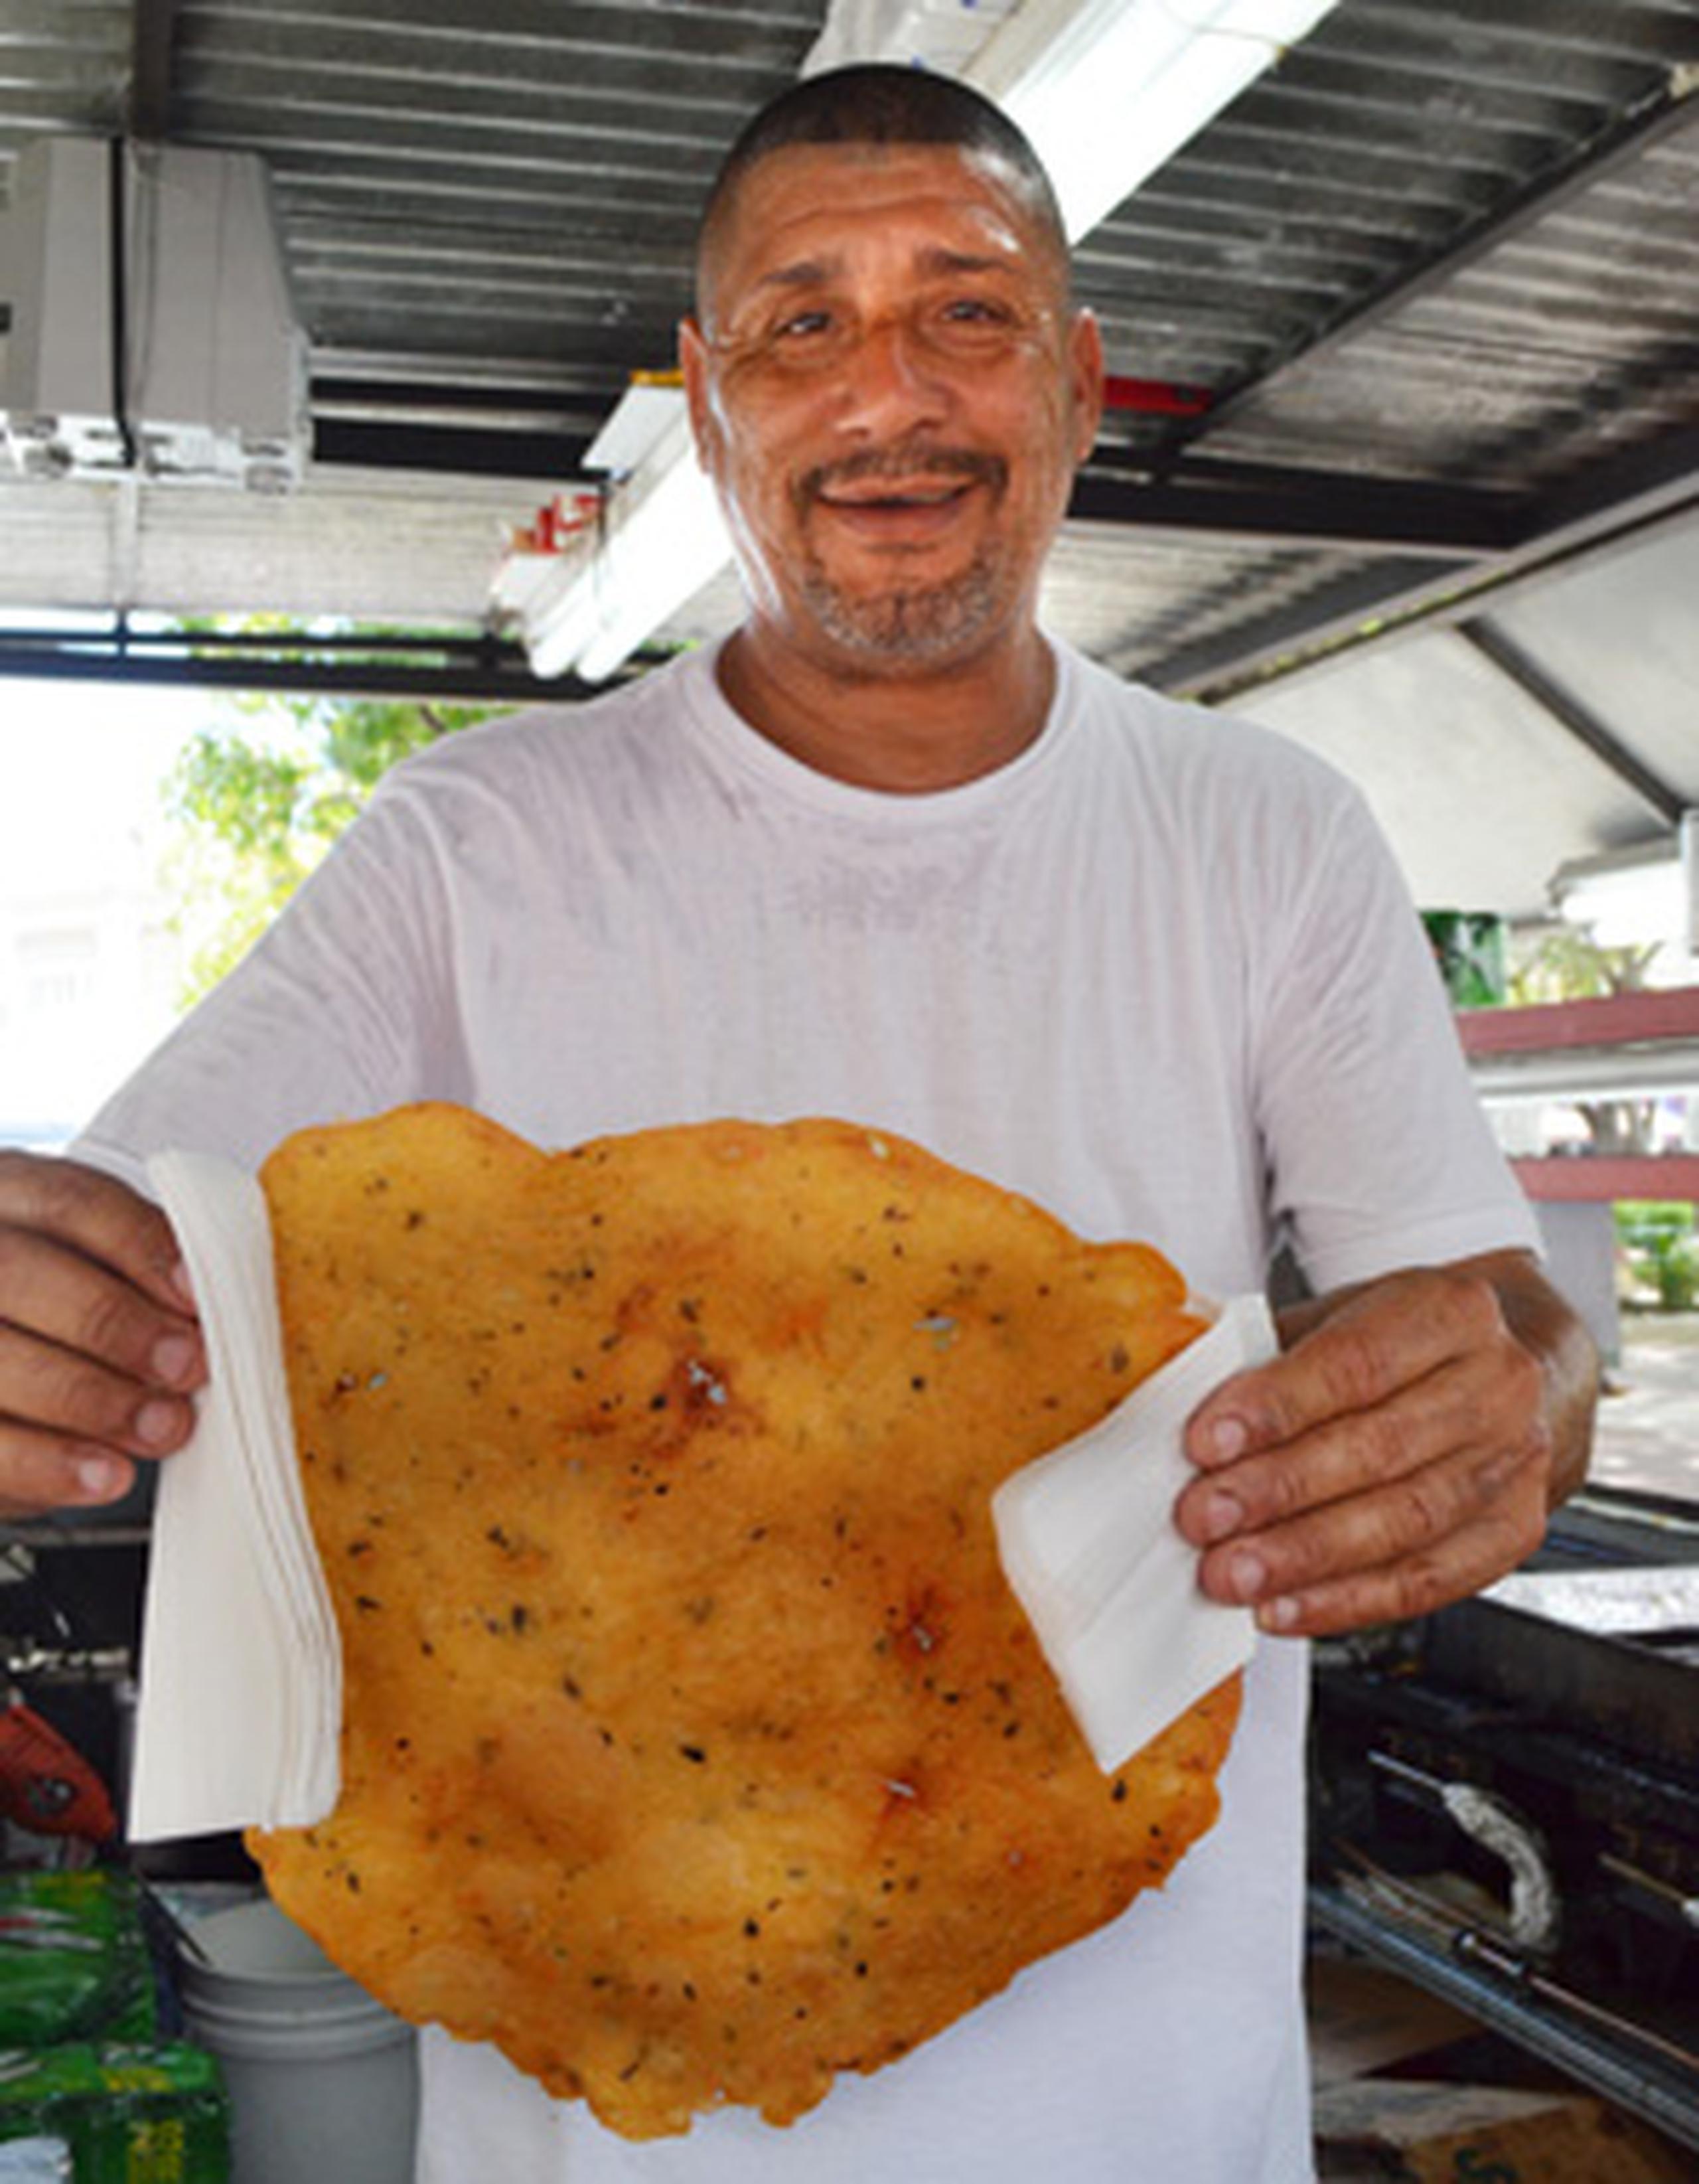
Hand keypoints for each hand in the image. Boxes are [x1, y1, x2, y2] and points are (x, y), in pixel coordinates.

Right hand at [0, 1152, 205, 1519]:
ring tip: (162, 1427)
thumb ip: (147, 1274)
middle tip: (186, 1366)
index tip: (199, 1294)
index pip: (69, 1202)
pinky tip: (107, 1474)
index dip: (139, 1247)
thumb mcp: (103, 1270)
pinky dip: (48, 1463)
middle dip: (113, 1323)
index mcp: (11, 1200)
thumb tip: (224, 1309)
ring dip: (90, 1399)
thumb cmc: (71, 1311)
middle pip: (20, 1274)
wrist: (12, 1374)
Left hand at [1175, 1253, 1593, 1638]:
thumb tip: (1178, 1387)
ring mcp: (1515, 1464)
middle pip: (1379, 1448)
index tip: (1206, 1440)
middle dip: (1279, 1491)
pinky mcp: (1513, 1532)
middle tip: (1204, 1517)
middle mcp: (1498, 1385)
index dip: (1276, 1406)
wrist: (1523, 1367)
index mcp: (1453, 1312)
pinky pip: (1428, 1581)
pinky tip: (1286, 1606)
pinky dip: (1348, 1601)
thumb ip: (1273, 1349)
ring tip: (1233, 1572)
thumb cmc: (1412, 1342)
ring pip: (1404, 1522)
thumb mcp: (1348, 1313)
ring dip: (1305, 1557)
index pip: (1356, 1362)